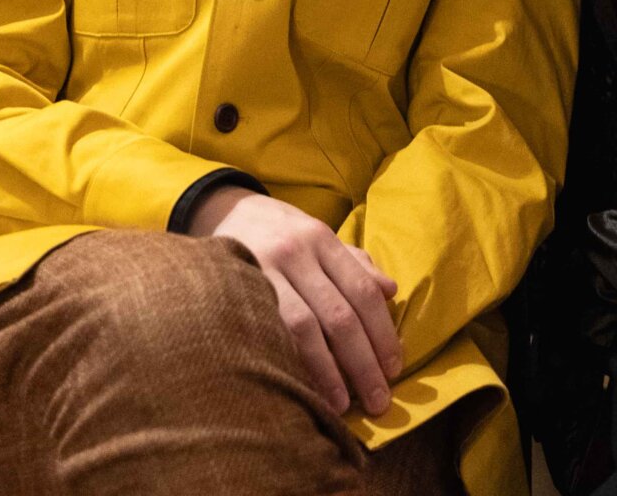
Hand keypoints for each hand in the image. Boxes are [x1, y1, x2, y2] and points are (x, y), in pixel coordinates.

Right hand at [187, 185, 401, 415]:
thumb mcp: (319, 237)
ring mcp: (265, 271)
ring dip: (328, 371)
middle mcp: (297, 253)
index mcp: (322, 240)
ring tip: (342, 404)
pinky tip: (301, 385)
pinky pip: (270, 330)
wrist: (222, 211)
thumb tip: (390, 292)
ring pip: (305, 327)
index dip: (382, 334)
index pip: (362, 292)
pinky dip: (290, 360)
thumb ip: (355, 264)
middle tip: (378, 400)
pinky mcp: (239, 288)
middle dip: (363, 362)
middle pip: (339, 315)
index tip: (394, 369)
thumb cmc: (281, 233)